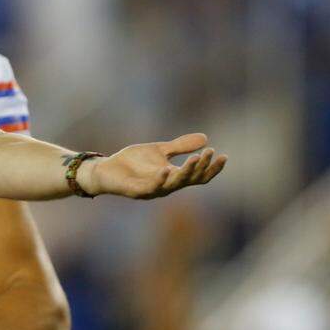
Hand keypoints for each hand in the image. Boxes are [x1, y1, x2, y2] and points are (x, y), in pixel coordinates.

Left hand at [79, 133, 225, 198]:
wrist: (106, 169)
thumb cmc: (132, 162)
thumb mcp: (159, 150)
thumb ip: (180, 146)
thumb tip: (205, 138)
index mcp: (173, 176)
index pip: (198, 175)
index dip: (211, 168)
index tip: (223, 156)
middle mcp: (167, 185)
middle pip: (190, 179)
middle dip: (201, 167)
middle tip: (209, 153)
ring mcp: (153, 190)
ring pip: (174, 184)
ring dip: (186, 172)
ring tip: (195, 158)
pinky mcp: (137, 191)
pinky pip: (151, 187)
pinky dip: (160, 179)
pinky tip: (166, 170)